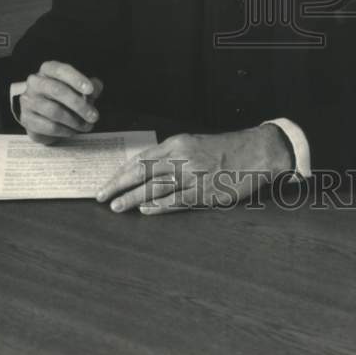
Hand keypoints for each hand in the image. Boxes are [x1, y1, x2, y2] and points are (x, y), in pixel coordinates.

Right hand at [20, 60, 103, 144]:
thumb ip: (90, 86)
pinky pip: (49, 126)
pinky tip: (73, 131)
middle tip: (94, 116)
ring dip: (74, 121)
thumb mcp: (80, 88)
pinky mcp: (27, 119)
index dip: (76, 79)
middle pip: (57, 90)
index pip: (61, 70)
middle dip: (79, 105)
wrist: (44, 116)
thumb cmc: (65, 97)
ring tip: (86, 126)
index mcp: (48, 70)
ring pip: (54, 111)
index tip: (90, 90)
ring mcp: (28, 101)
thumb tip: (95, 89)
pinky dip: (65, 130)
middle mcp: (35, 82)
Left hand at [95, 124, 293, 214]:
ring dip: (131, 198)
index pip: (141, 158)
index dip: (121, 172)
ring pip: (153, 187)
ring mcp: (192, 176)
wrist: (254, 152)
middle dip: (118, 184)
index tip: (107, 182)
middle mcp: (181, 157)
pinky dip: (157, 206)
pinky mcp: (203, 192)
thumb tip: (146, 169)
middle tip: (101, 196)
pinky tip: (144, 210)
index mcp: (177, 144)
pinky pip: (175, 201)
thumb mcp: (194, 144)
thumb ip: (171, 156)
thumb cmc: (224, 149)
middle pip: (141, 172)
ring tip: (116, 207)